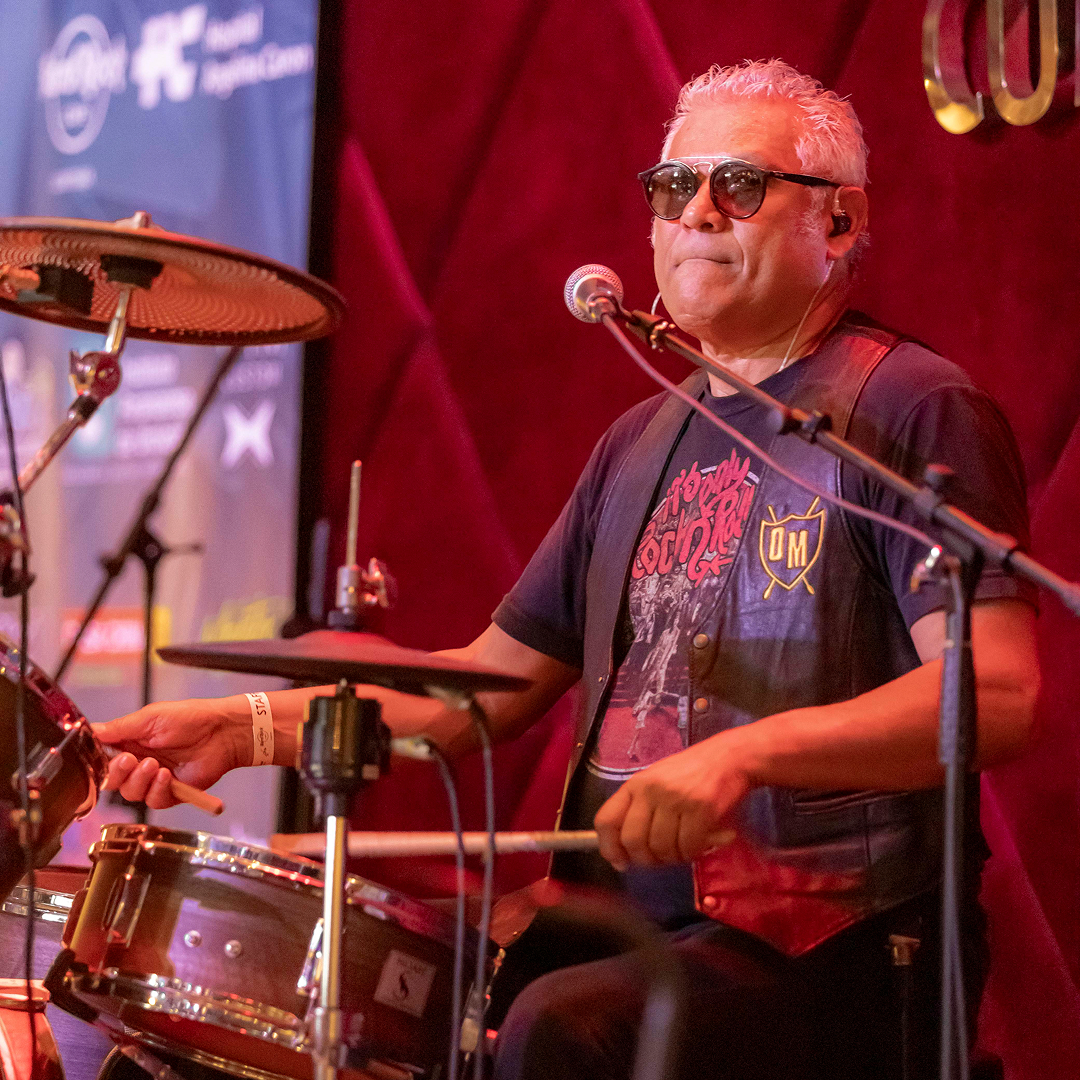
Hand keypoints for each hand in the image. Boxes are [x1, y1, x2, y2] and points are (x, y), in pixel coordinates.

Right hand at [93, 696, 248, 809]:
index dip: (100, 760)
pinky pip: (153, 801)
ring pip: (130, 793)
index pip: (103, 758)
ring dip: (139, 780)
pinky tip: (166, 776)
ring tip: (154, 765)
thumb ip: (120, 728)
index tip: (103, 755)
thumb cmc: (191, 718)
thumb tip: (91, 731)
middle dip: (117, 772)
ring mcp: (155, 779)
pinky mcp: (171, 792)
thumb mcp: (151, 717)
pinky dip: (156, 789)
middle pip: (112, 780)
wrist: (223, 731)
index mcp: (131, 742)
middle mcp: (140, 762)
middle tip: (131, 760)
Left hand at [594, 734, 749, 869]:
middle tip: (660, 859)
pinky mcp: (701, 809)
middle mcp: (651, 790)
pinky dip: (692, 853)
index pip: (605, 820)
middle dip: (645, 860)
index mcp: (635, 784)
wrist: (730, 757)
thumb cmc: (692, 773)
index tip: (620, 862)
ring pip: (661, 848)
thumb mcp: (657, 783)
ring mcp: (676, 798)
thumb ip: (639, 811)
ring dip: (673, 858)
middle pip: (633, 840)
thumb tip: (623, 853)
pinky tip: (699, 845)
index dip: (609, 848)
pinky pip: (688, 847)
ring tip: (683, 848)